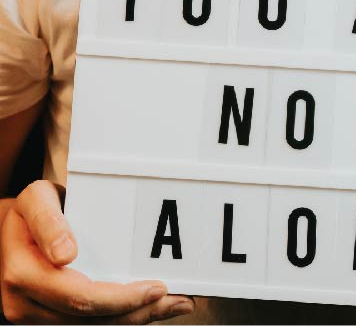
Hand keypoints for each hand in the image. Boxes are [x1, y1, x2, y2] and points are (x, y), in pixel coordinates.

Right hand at [0, 180, 195, 323]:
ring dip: (139, 317)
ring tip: (176, 305)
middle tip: (180, 300)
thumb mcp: (35, 201)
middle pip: (93, 320)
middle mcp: (27, 303)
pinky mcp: (54, 316)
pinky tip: (153, 308)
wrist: (13, 227)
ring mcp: (40, 314)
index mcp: (24, 275)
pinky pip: (94, 323)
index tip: (157, 288)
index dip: (122, 299)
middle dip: (140, 312)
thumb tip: (65, 254)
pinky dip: (127, 316)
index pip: (80, 298)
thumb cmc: (30, 210)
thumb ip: (49, 222)